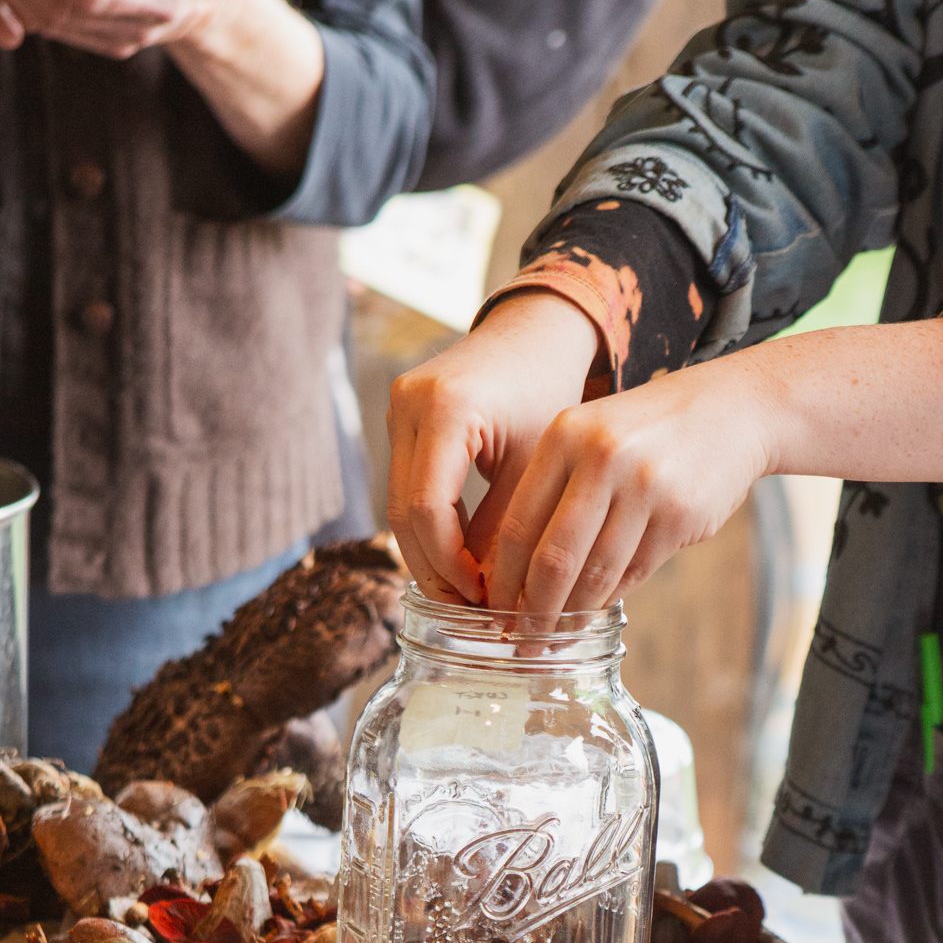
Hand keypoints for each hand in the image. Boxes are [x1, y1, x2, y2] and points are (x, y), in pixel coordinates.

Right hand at [387, 293, 602, 605]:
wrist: (534, 333)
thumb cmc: (545, 390)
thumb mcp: (534, 465)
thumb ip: (506, 528)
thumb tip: (489, 595)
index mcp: (445, 409)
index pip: (427, 510)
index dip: (449, 564)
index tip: (481, 597)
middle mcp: (408, 406)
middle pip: (403, 513)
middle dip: (434, 569)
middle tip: (470, 608)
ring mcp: (397, 411)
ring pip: (398, 506)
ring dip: (430, 555)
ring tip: (467, 592)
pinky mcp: (400, 421)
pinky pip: (407, 489)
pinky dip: (431, 529)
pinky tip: (459, 560)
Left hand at [480, 355, 776, 620]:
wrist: (731, 410)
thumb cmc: (647, 432)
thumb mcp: (590, 437)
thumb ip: (553, 491)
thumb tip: (514, 575)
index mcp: (564, 437)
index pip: (517, 527)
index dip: (502, 581)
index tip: (495, 611)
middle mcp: (601, 458)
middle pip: (552, 559)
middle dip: (533, 611)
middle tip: (524, 640)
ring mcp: (644, 486)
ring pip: (595, 574)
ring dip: (573, 615)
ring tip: (558, 636)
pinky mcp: (680, 514)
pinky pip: (634, 572)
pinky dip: (610, 598)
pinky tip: (595, 611)